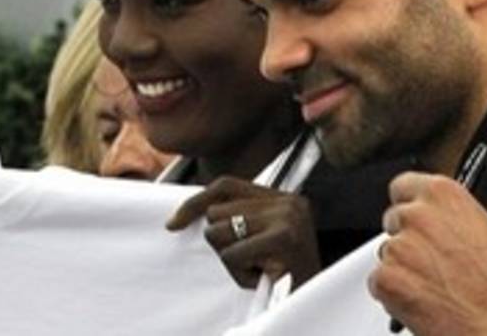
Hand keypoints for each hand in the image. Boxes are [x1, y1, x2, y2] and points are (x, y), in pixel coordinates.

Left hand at [167, 176, 320, 288]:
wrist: (313, 301)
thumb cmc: (284, 275)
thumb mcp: (262, 238)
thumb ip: (238, 218)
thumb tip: (187, 214)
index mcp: (282, 197)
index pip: (226, 185)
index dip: (195, 202)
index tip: (173, 223)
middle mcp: (287, 201)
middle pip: (217, 210)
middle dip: (222, 242)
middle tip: (249, 260)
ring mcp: (287, 217)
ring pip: (219, 232)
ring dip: (231, 260)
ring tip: (257, 268)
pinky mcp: (283, 237)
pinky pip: (232, 254)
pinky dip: (240, 274)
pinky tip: (262, 278)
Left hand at [368, 172, 486, 335]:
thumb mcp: (486, 230)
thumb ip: (451, 217)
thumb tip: (439, 221)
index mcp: (443, 195)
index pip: (403, 187)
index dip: (408, 206)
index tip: (412, 217)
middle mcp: (417, 216)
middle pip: (393, 221)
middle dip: (407, 241)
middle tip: (430, 264)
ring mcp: (399, 247)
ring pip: (386, 255)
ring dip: (401, 270)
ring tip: (433, 288)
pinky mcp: (386, 279)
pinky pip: (378, 284)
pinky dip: (393, 296)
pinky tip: (422, 303)